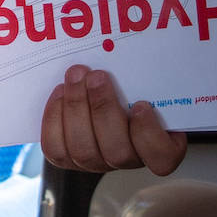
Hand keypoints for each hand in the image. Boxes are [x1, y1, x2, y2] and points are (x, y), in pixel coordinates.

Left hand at [41, 64, 186, 175]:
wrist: (101, 92)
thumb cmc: (133, 88)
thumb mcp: (149, 83)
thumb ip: (149, 78)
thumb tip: (141, 54)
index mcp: (157, 147)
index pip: (161, 158)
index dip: (149, 135)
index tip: (142, 105)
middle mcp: (127, 160)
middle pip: (117, 152)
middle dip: (103, 109)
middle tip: (97, 76)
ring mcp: (96, 162)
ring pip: (83, 150)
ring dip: (76, 107)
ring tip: (75, 75)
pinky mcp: (66, 158)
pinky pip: (56, 147)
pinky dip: (55, 116)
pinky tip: (61, 90)